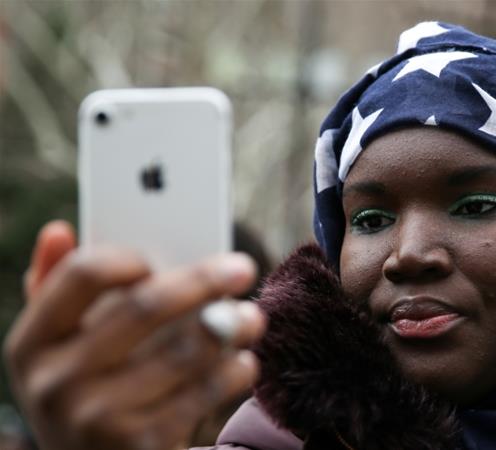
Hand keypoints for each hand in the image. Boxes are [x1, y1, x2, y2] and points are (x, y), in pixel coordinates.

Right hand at [3, 221, 266, 449]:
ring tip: (254, 316)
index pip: (82, 274)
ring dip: (229, 327)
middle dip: (203, 281)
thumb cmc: (86, 389)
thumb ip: (59, 288)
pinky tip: (245, 361)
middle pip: (144, 307)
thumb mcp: (58, 347)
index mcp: (32, 342)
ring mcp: (95, 418)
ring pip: (182, 353)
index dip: (130, 255)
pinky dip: (232, 373)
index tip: (167, 254)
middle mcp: (56, 381)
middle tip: (243, 268)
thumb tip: (59, 231)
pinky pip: (200, 396)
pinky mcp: (139, 445)